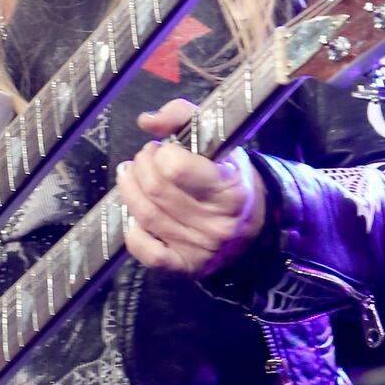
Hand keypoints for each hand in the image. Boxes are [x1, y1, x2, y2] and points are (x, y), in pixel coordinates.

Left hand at [117, 99, 265, 277]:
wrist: (255, 222)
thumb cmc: (230, 177)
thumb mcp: (218, 141)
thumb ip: (182, 118)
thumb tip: (147, 121)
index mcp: (229, 190)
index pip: (177, 168)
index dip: (161, 153)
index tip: (162, 148)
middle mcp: (216, 223)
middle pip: (156, 190)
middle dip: (141, 167)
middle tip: (144, 159)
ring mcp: (200, 248)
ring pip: (147, 217)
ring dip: (129, 190)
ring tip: (131, 176)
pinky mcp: (186, 266)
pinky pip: (148, 253)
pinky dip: (133, 233)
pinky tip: (135, 217)